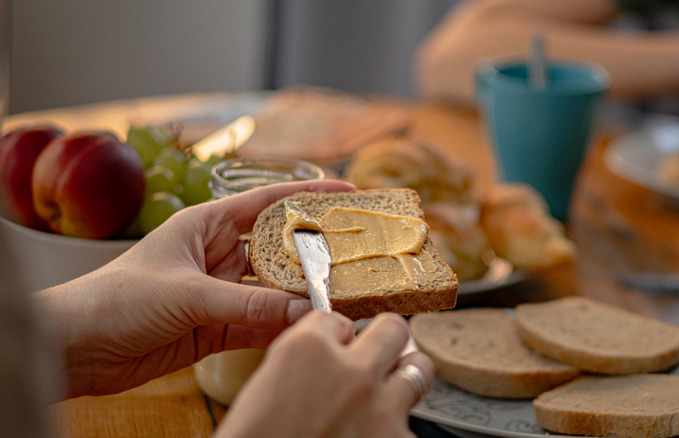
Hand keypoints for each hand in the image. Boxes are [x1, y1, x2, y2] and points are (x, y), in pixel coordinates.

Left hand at [35, 179, 354, 397]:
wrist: (78, 347)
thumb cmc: (116, 298)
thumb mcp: (186, 293)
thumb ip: (248, 302)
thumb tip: (304, 310)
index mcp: (207, 224)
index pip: (268, 202)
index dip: (308, 194)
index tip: (348, 191)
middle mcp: (218, 254)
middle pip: (278, 250)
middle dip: (313, 255)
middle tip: (355, 260)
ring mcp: (219, 291)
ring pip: (273, 291)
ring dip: (301, 298)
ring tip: (339, 301)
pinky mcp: (216, 327)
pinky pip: (259, 323)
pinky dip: (280, 329)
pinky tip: (305, 331)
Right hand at [216, 312, 434, 437]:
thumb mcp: (262, 391)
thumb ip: (300, 364)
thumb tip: (321, 360)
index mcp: (306, 351)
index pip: (334, 319)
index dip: (331, 338)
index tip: (330, 350)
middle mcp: (351, 371)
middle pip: (392, 328)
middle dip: (382, 340)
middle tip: (373, 357)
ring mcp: (382, 408)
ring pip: (418, 369)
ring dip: (402, 378)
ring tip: (383, 395)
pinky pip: (410, 422)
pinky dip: (394, 429)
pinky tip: (372, 437)